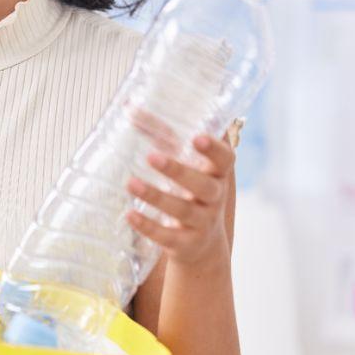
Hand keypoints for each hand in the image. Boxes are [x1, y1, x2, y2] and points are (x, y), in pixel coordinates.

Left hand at [125, 132, 233, 270]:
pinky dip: (148, 226)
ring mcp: (202, 223)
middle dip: (177, 171)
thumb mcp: (182, 163)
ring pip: (182, 209)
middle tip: (151, 156)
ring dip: (155, 196)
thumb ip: (160, 135)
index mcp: (217, 174)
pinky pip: (168, 236)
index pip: (225, 159)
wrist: (201, 246)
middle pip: (203, 185)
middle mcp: (214, 198)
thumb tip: (128, 108)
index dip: (214, 149)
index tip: (197, 136)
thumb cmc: (188, 191)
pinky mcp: (186, 244)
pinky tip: (129, 214)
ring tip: (130, 183)